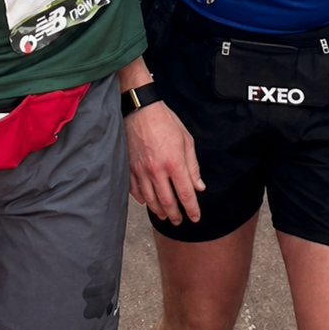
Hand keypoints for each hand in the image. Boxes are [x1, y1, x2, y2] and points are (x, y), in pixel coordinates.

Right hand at [124, 100, 203, 224]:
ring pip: (150, 199)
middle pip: (167, 202)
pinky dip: (141, 199)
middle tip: (179, 221)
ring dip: (158, 211)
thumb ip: (193, 166)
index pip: (185, 194)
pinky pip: (135, 190)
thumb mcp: (186, 140)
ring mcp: (141, 170)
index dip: (192, 209)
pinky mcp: (129, 167)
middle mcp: (157, 170)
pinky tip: (146, 202)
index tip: (195, 217)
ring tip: (164, 216)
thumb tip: (199, 186)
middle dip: (175, 215)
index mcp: (174, 163)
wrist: (140, 108)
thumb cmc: (164, 121)